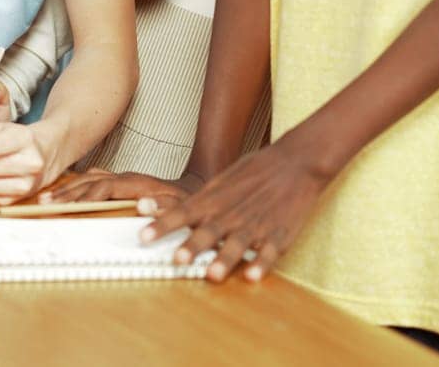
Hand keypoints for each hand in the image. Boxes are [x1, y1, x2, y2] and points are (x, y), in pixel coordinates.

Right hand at [38, 167, 198, 212]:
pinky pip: (94, 179)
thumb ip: (165, 207)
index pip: (104, 187)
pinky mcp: (121, 181)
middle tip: (45, 203)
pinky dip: (77, 185)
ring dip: (68, 189)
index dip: (85, 197)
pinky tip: (65, 192)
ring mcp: (122, 177)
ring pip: (88, 179)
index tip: (68, 209)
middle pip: (90, 181)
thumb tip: (142, 205)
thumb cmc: (187, 204)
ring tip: (47, 198)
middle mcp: (126, 177)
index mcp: (136, 183)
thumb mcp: (182, 208)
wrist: (194, 190)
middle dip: (67, 193)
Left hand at [142, 138, 332, 282]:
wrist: (296, 162)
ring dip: (224, 260)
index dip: (162, 224)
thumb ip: (193, 199)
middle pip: (209, 231)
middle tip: (176, 259)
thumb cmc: (253, 172)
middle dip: (192, 245)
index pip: (182, 212)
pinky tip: (253, 277)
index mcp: (215, 199)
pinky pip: (270, 252)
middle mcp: (232, 213)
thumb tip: (156, 207)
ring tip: (212, 275)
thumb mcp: (219, 182)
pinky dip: (262, 264)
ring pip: (238, 244)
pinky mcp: (279, 234)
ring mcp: (257, 224)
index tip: (143, 236)